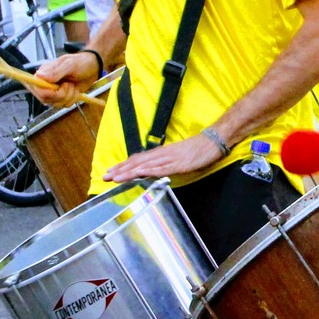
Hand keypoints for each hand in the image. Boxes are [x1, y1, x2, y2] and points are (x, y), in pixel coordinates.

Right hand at [33, 50, 98, 106]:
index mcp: (44, 74)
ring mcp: (53, 92)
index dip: (44, 92)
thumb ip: (55, 72)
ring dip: (68, 96)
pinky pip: (64, 105)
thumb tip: (39, 75)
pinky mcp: (61, 98)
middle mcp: (46, 84)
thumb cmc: (80, 62)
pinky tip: (75, 90)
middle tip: (69, 85)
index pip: (35, 87)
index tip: (57, 89)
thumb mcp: (69, 64)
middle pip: (44, 98)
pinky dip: (72, 99)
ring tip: (73, 85)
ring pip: (55, 104)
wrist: (93, 68)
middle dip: (60, 95)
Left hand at [105, 133, 223, 182]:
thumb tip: (155, 171)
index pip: (138, 159)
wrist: (213, 141)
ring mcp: (169, 159)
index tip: (111, 171)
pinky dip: (147, 172)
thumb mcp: (179, 156)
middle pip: (137, 162)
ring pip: (144, 166)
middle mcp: (162, 155)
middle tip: (105, 176)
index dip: (124, 165)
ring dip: (128, 172)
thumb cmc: (198, 149)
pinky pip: (160, 169)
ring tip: (115, 178)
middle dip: (120, 169)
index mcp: (161, 153)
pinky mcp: (178, 164)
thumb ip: (166, 163)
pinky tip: (138, 175)